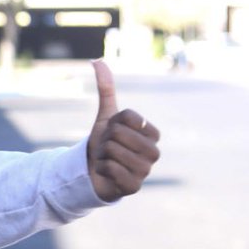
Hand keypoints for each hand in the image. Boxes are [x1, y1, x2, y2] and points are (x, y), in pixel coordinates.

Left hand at [87, 59, 160, 201]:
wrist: (94, 172)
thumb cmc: (104, 143)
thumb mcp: (105, 116)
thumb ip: (106, 89)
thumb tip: (97, 60)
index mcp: (153, 134)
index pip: (129, 117)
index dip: (113, 123)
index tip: (114, 133)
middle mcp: (154, 152)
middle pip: (119, 134)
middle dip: (106, 140)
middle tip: (108, 149)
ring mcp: (146, 171)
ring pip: (113, 152)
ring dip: (102, 155)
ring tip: (108, 161)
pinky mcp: (134, 187)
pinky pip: (111, 170)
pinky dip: (102, 169)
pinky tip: (107, 174)